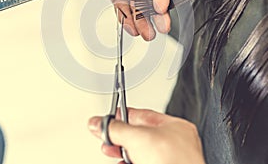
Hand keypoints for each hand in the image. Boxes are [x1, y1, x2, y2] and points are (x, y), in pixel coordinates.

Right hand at [88, 108, 205, 163]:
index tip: (109, 119)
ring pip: (141, 151)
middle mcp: (175, 143)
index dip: (124, 115)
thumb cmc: (172, 162)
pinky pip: (143, 162)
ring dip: (122, 152)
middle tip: (106, 137)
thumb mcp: (137, 137)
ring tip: (110, 151)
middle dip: (120, 136)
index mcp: (176, 127)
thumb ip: (116, 128)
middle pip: (141, 135)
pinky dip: (129, 162)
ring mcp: (170, 159)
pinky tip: (121, 163)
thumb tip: (98, 123)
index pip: (144, 115)